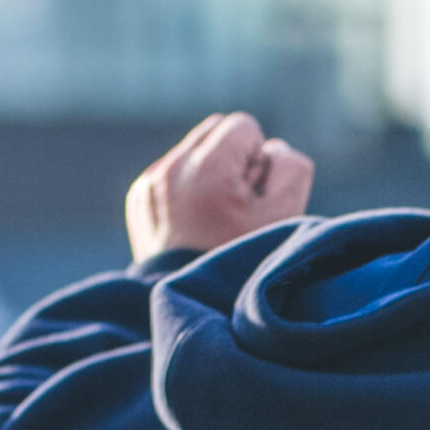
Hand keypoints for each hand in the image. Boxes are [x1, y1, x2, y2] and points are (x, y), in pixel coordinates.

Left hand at [127, 110, 315, 264]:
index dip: (259, 159)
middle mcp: (171, 169)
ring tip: (216, 215)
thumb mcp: (286, 215)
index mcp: (206, 169)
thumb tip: (271, 149)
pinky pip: (172, 172)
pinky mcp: (140, 198)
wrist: (196, 303)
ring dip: (212, 172)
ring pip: (193, 149)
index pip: (243, 126)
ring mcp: (150, 184)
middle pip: (215, 129)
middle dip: (234, 160)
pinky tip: (196, 222)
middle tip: (237, 205)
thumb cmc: (245, 261)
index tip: (252, 197)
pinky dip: (189, 189)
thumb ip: (290, 167)